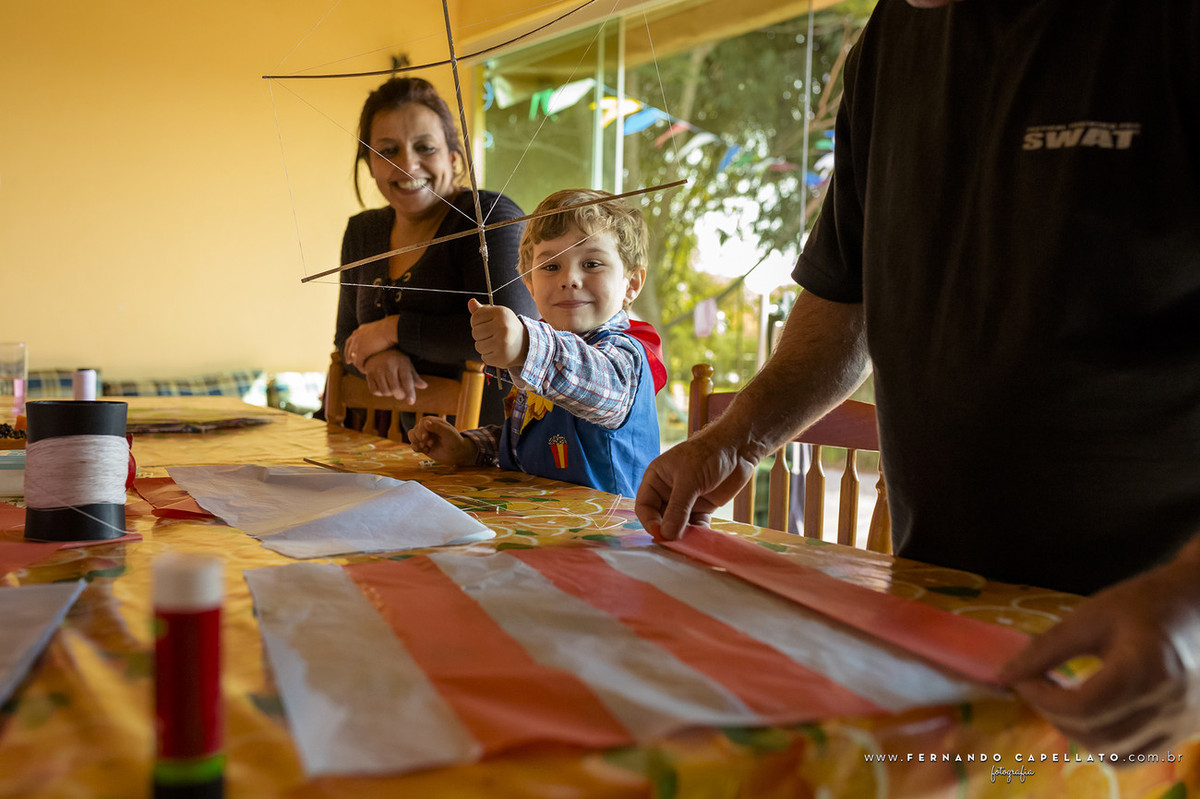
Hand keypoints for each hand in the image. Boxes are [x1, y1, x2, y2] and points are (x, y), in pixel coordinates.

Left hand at [345, 316, 398, 370]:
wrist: (390, 329)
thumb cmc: (390, 328)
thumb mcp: (380, 327)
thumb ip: (377, 332)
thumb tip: (383, 334)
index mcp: (360, 330)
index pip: (351, 339)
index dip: (349, 346)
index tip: (349, 352)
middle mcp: (356, 337)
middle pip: (349, 348)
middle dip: (348, 356)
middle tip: (348, 362)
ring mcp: (358, 344)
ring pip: (353, 357)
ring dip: (356, 363)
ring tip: (360, 368)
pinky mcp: (362, 352)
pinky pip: (359, 363)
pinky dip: (361, 368)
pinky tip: (365, 371)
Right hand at [361, 349, 427, 402]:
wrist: (377, 350)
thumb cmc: (397, 360)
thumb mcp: (407, 365)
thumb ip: (414, 377)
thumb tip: (424, 386)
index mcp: (401, 363)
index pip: (406, 380)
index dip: (409, 392)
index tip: (411, 402)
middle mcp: (388, 366)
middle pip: (395, 389)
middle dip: (400, 395)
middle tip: (401, 393)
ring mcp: (377, 370)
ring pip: (385, 391)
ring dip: (390, 394)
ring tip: (392, 388)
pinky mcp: (369, 374)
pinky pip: (374, 391)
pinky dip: (380, 393)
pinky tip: (383, 386)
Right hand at [409, 416, 477, 464]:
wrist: (457, 454)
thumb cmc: (455, 442)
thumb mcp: (448, 434)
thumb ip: (438, 428)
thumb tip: (425, 422)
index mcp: (435, 422)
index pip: (422, 422)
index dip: (421, 429)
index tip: (425, 437)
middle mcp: (428, 428)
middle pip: (415, 429)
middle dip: (420, 438)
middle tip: (431, 444)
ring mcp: (424, 437)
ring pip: (412, 435)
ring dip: (417, 442)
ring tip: (427, 447)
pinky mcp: (423, 445)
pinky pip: (413, 445)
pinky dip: (416, 448)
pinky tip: (426, 450)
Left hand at [468, 298, 527, 369]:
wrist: (525, 345)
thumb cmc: (507, 327)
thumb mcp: (498, 315)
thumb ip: (482, 310)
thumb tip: (471, 302)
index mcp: (501, 313)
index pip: (475, 317)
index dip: (477, 322)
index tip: (487, 324)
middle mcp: (503, 327)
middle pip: (475, 332)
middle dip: (480, 335)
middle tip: (493, 335)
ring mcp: (503, 343)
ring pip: (478, 346)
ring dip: (484, 346)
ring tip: (495, 344)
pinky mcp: (502, 357)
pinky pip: (484, 357)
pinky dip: (489, 356)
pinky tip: (498, 352)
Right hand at [634, 427, 758, 540]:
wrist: (738, 448)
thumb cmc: (707, 454)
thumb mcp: (689, 480)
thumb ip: (677, 509)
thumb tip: (666, 535)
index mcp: (656, 479)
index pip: (645, 506)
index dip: (650, 522)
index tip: (660, 534)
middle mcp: (668, 491)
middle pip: (660, 519)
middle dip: (667, 531)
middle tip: (676, 545)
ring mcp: (685, 500)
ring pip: (678, 524)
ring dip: (683, 535)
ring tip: (690, 546)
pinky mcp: (702, 507)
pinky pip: (696, 525)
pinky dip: (698, 534)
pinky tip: (703, 540)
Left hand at [1000, 542, 1199, 758]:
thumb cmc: (1146, 602)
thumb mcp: (1091, 616)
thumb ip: (1047, 648)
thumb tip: (1005, 675)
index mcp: (1146, 671)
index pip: (1082, 708)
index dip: (1041, 698)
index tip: (1021, 678)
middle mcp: (1169, 707)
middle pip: (1096, 737)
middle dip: (1054, 716)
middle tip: (1037, 686)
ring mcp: (1183, 725)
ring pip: (1116, 755)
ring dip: (1078, 734)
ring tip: (1062, 699)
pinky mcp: (1187, 732)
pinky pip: (1138, 754)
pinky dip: (1107, 742)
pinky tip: (1092, 713)